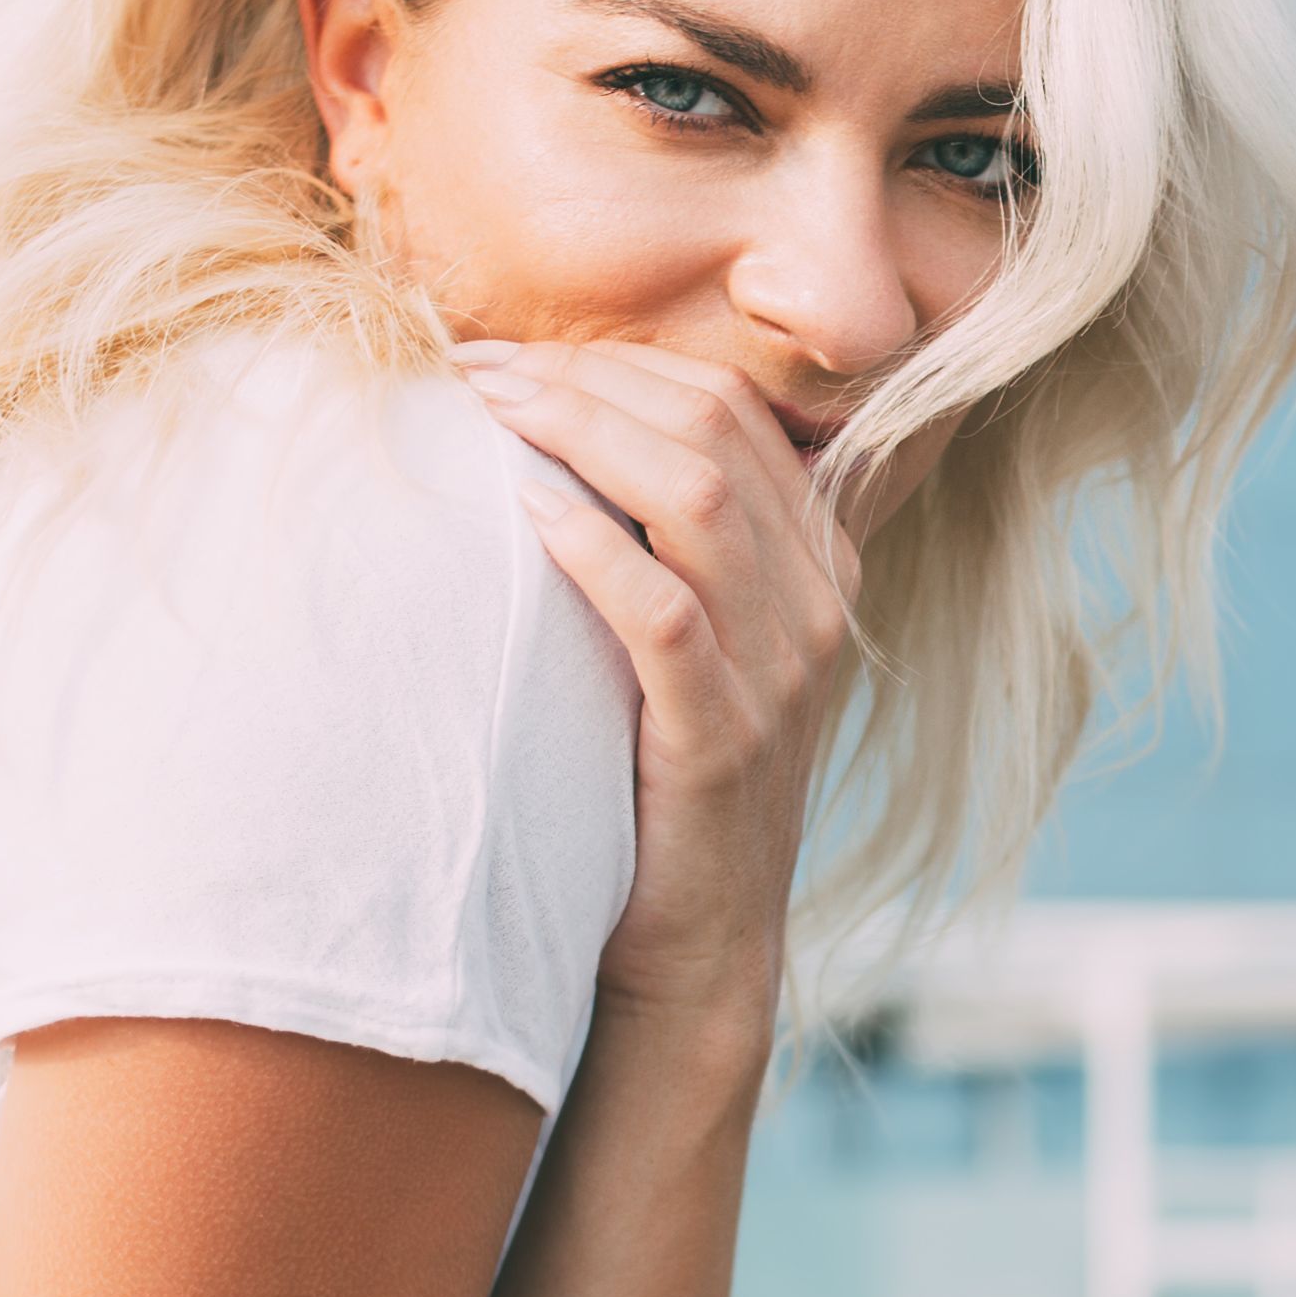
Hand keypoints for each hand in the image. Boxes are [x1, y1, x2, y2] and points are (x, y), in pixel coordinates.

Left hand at [454, 340, 862, 1026]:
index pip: (729, 406)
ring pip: (698, 498)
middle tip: (476, 367)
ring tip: (487, 412)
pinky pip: (665, 614)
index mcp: (819, 562)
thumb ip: (668, 544)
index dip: (613, 362)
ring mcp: (782, 671)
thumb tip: (557, 430)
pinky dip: (592, 548)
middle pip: (713, 430)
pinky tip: (524, 510)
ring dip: (579, 435)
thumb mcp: (693, 643)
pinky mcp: (725, 738)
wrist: (699, 942)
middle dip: (585, 380)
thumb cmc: (662, 775)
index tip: (504, 354)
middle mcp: (818, 604)